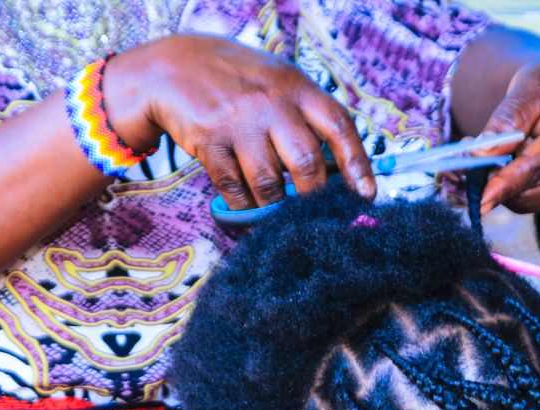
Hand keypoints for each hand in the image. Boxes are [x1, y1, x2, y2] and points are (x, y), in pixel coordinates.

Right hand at [104, 34, 374, 208]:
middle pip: (307, 163)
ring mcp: (238, 122)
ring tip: (272, 205)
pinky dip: (244, 205)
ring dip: (274, 205)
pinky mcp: (209, 142)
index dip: (358, 165)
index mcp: (296, 86)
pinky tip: (246, 203)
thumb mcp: (278, 82)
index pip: (339, 127)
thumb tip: (337, 172)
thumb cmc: (237, 82)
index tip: (367, 196)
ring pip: (270, 184)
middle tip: (312, 212)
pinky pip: (236, 190)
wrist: (172, 68)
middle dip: (313, 197)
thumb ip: (306, 117)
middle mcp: (271, 102)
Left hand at [478, 51, 539, 214]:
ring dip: (493, 186)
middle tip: (461, 158)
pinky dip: (503, 190)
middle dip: (489, 182)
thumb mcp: (533, 81)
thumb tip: (482, 153)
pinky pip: (524, 201)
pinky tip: (494, 167)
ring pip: (522, 201)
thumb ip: (510, 116)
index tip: (478, 200)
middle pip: (525, 191)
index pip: (534, 168)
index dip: (503, 185)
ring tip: (479, 157)